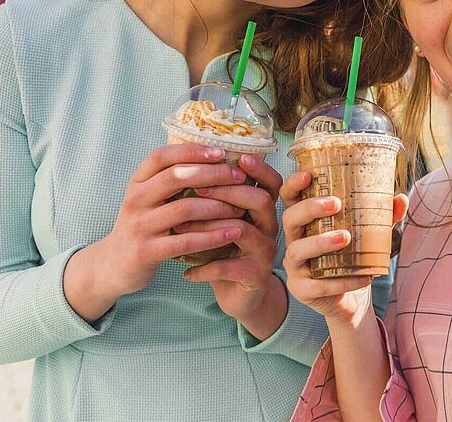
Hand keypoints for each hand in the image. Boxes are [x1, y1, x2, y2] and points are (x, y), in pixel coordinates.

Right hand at [65, 144, 248, 321]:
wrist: (112, 266)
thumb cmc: (143, 225)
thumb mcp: (149, 198)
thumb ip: (171, 179)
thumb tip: (214, 157)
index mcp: (137, 182)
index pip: (162, 156)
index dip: (192, 151)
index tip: (221, 152)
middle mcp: (136, 199)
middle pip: (176, 177)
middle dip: (213, 174)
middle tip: (239, 177)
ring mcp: (140, 226)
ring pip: (185, 208)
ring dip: (218, 206)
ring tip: (241, 207)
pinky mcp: (146, 251)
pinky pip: (185, 241)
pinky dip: (213, 236)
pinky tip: (234, 232)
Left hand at [178, 155, 286, 332]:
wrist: (237, 294)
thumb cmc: (224, 250)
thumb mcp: (223, 220)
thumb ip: (217, 196)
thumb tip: (187, 164)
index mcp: (264, 209)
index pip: (272, 182)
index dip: (260, 169)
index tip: (239, 157)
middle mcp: (270, 227)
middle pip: (260, 201)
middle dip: (228, 191)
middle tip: (197, 189)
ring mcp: (265, 252)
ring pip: (242, 230)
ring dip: (208, 226)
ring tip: (179, 228)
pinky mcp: (255, 276)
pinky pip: (228, 267)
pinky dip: (204, 269)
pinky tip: (185, 272)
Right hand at [280, 171, 408, 324]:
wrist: (351, 297)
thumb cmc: (353, 257)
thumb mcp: (369, 234)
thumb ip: (383, 216)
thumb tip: (402, 198)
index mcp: (306, 222)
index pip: (290, 198)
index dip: (293, 185)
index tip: (308, 175)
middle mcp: (295, 240)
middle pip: (290, 218)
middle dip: (310, 208)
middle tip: (336, 204)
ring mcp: (295, 266)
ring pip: (297, 250)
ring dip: (320, 242)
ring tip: (346, 237)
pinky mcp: (302, 290)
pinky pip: (317, 285)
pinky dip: (342, 282)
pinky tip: (365, 277)